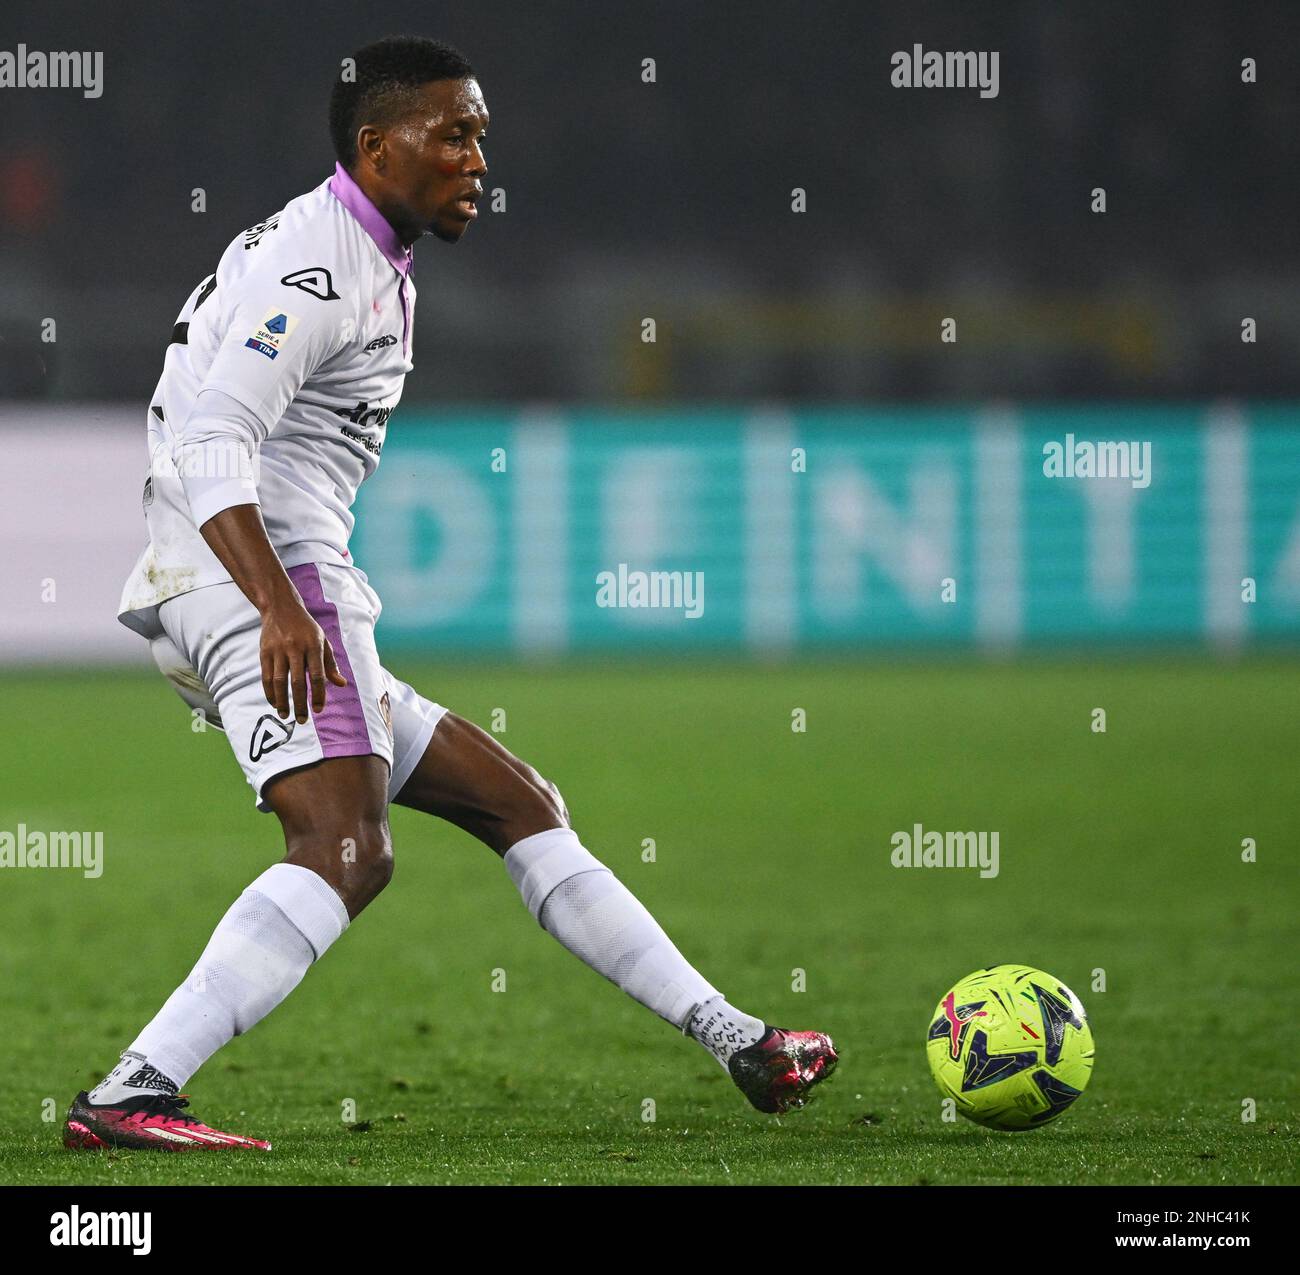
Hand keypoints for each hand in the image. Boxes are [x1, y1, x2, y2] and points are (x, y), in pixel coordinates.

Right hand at [259, 598, 347, 722]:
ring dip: (283, 701)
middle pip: (298, 681)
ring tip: (286, 715)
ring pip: (279, 681)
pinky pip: (266, 676)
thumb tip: (341, 684)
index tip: (319, 709)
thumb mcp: (322, 641)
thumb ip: (330, 664)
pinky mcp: (264, 652)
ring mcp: (278, 650)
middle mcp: (295, 648)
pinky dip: (269, 692)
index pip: (318, 675)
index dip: (319, 694)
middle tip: (302, 720)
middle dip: (300, 703)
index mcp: (314, 646)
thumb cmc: (306, 628)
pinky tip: (275, 703)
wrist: (281, 607)